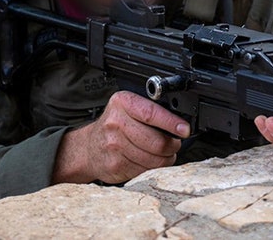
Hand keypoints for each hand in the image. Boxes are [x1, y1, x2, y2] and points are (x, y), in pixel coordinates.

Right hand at [53, 91, 187, 183]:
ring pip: (154, 159)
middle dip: (173, 145)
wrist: (88, 147)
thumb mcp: (129, 107)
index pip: (152, 114)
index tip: (185, 130)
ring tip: (163, 153)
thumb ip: (151, 109)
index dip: (172, 123)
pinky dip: (152, 168)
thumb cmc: (115, 125)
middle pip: (157, 142)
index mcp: (122, 103)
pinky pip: (145, 170)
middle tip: (175, 144)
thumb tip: (180, 121)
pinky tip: (148, 161)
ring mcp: (114, 147)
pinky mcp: (115, 166)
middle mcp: (115, 124)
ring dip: (165, 159)